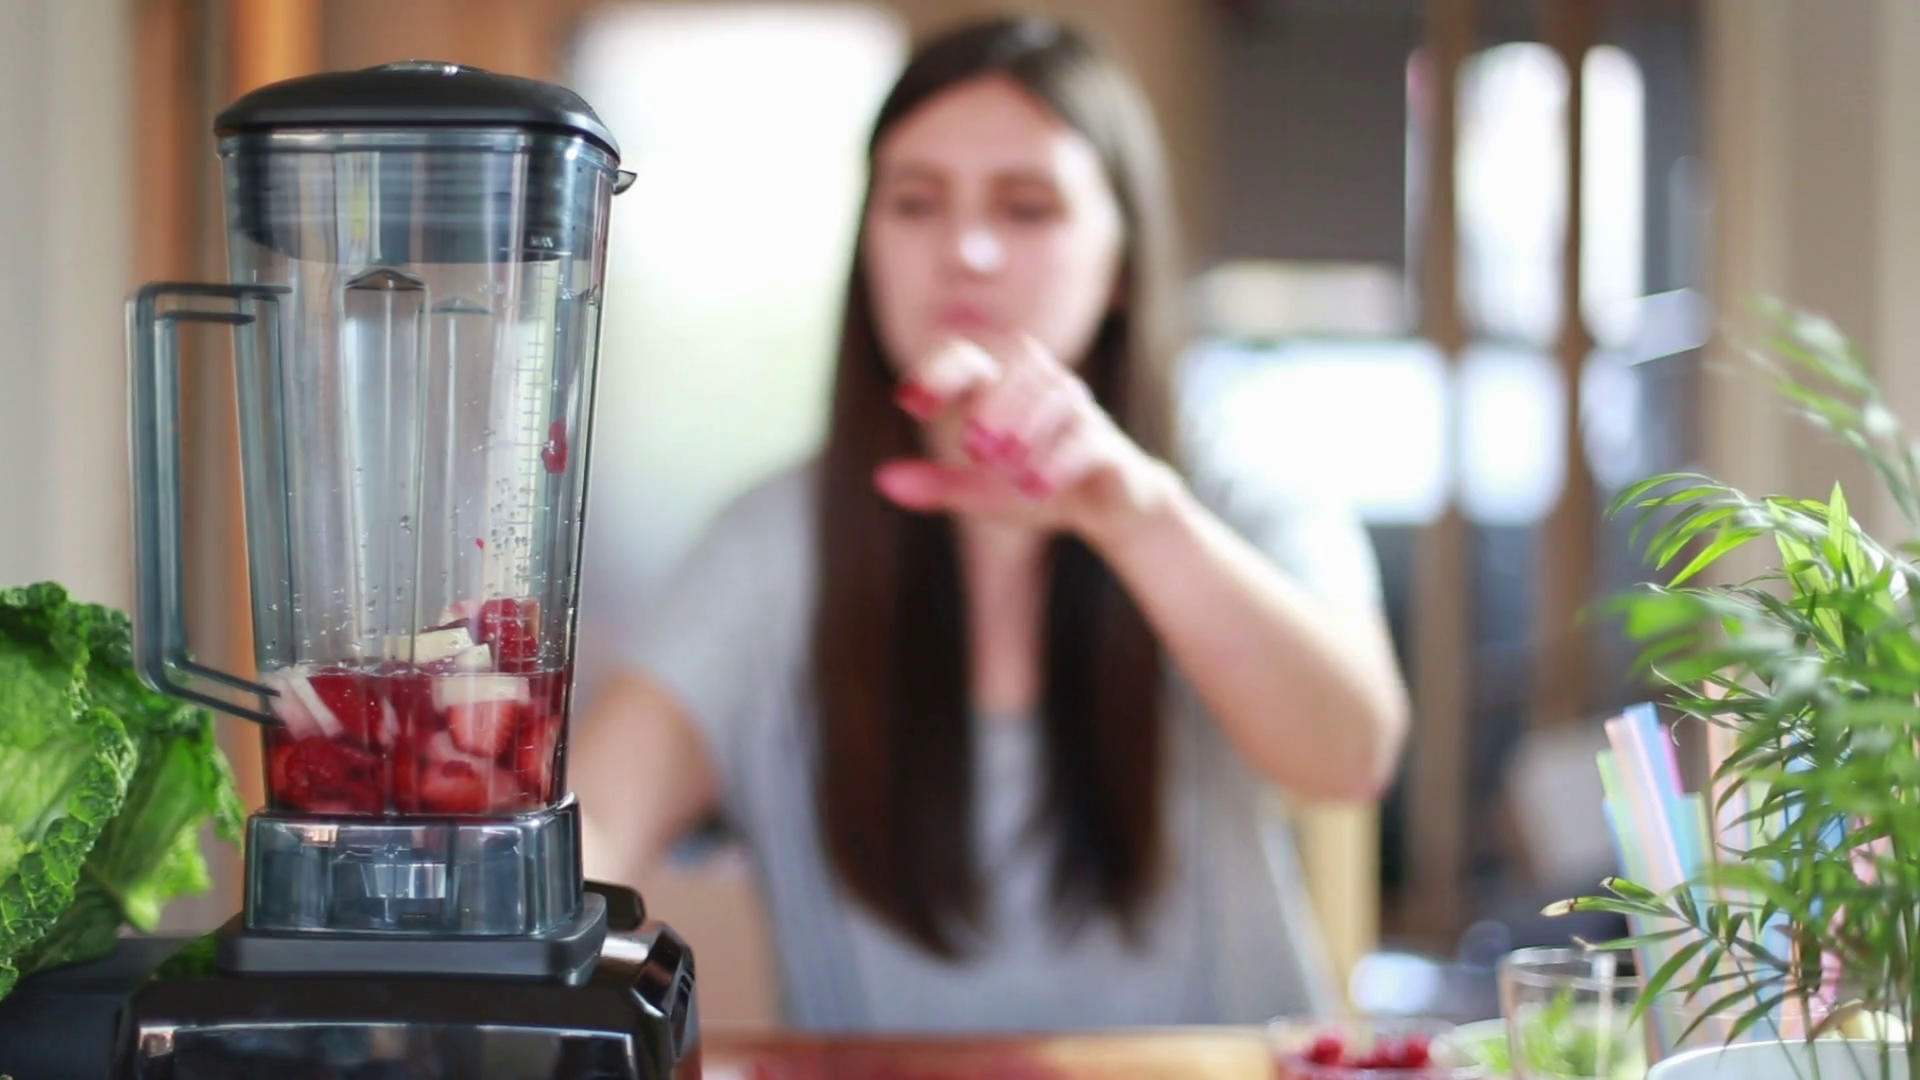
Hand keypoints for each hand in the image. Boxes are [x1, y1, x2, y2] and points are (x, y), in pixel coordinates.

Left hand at [875, 335, 1178, 542]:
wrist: (1110, 506)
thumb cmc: (1037, 484)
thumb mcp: (980, 491)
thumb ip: (936, 485)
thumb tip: (882, 479)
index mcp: (1006, 390)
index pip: (970, 357)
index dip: (938, 371)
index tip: (909, 402)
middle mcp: (1044, 388)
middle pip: (1021, 359)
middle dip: (994, 398)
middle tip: (973, 445)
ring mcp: (1080, 412)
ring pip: (1057, 394)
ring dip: (1026, 423)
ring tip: (1002, 464)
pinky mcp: (1108, 445)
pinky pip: (1086, 439)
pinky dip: (1058, 461)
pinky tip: (1033, 486)